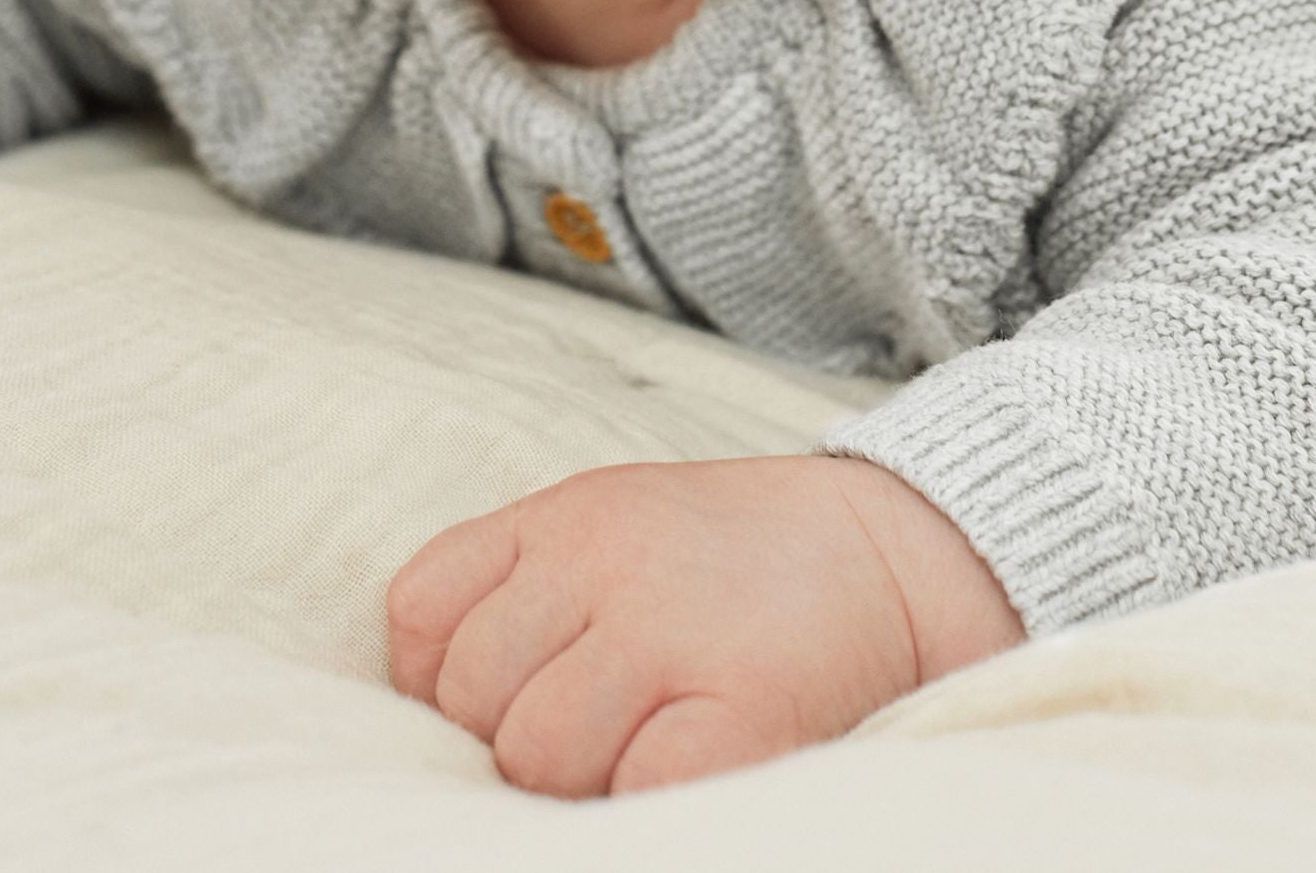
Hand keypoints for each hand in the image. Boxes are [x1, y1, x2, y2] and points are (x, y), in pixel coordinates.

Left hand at [385, 453, 1021, 799]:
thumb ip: (526, 587)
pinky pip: (635, 787)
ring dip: (574, 782)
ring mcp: (670, 628)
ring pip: (536, 752)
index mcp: (564, 516)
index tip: (499, 703)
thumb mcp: (615, 529)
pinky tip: (681, 770)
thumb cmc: (739, 562)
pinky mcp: (744, 703)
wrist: (895, 551)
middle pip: (470, 696)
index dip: (441, 682)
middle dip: (509, 739)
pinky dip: (642, 800)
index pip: (420, 612)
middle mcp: (603, 560)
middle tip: (591, 734)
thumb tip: (439, 707)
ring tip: (637, 756)